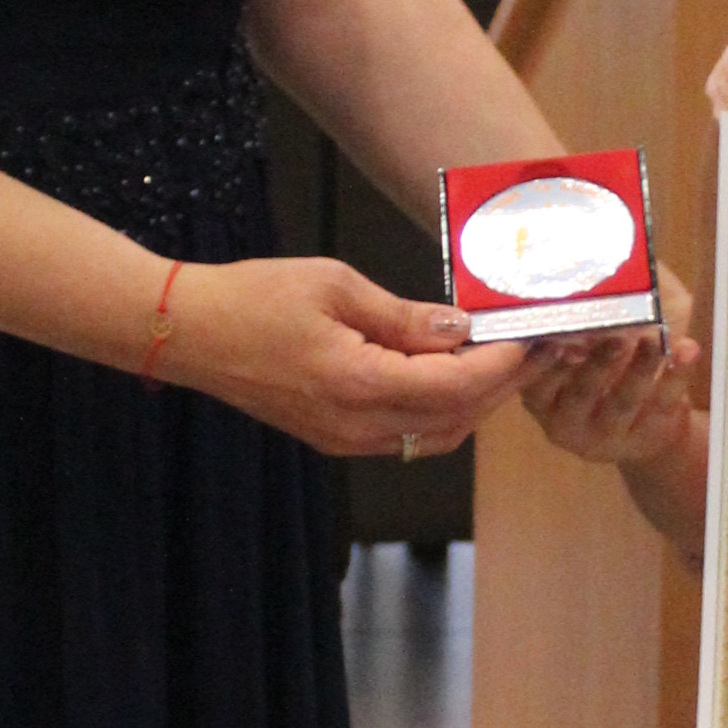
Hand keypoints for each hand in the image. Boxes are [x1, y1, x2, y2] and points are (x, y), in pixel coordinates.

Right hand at [163, 256, 531, 461]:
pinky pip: (408, 436)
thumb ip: (406, 316)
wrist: (187, 334)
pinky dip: (441, 409)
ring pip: (438, 435)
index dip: (506, 364)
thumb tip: (463, 328)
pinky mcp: (337, 437)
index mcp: (361, 385)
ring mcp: (347, 440)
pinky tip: (450, 371)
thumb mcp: (337, 286)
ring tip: (501, 357)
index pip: (459, 386)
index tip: (536, 335)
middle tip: (539, 348)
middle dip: (504, 385)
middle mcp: (359, 427)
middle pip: (458, 419)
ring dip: (476, 401)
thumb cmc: (253, 299)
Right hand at [516, 269, 703, 471]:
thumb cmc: (617, 365)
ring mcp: (606, 433)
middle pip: (579, 391)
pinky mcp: (646, 437)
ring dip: (640, 367)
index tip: (557, 332)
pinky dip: (675, 377)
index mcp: (541, 390)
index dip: (544, 357)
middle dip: (597, 362)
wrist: (651, 429)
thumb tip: (606, 245)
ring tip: (657, 339)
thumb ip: (600, 299)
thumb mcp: (599, 337)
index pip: (534, 376)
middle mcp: (566, 417)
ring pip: (622, 400)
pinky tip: (687, 352)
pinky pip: (661, 406)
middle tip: (615, 334)